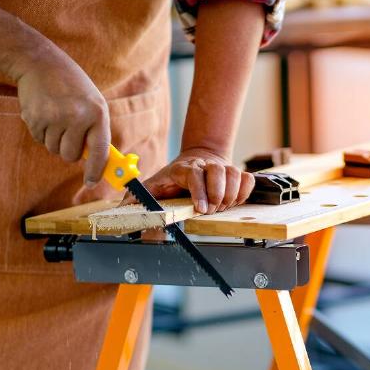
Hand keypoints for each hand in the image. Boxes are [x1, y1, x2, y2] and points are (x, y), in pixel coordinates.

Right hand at [15, 51, 109, 186]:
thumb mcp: (93, 103)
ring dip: (55, 139)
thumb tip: (97, 162)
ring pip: (54, 149)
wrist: (41, 63)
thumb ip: (95, 130)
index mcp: (98, 113)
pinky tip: (44, 112)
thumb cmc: (73, 86)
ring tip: (57, 116)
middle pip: (71, 156)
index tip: (91, 182)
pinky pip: (40, 140)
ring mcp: (55, 118)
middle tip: (69, 132)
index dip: (96, 170)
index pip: (100, 151)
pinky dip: (42, 132)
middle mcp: (78, 117)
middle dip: (69, 150)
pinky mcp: (35, 118)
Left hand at [122, 148, 254, 213]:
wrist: (195, 159)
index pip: (194, 174)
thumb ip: (136, 197)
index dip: (199, 192)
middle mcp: (205, 165)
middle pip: (218, 171)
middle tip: (211, 209)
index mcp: (183, 168)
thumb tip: (122, 209)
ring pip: (235, 174)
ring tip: (221, 206)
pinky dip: (244, 192)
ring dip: (231, 194)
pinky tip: (233, 201)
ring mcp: (222, 168)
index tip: (200, 209)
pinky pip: (246, 179)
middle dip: (217, 194)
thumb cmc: (172, 178)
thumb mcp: (152, 185)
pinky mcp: (234, 173)